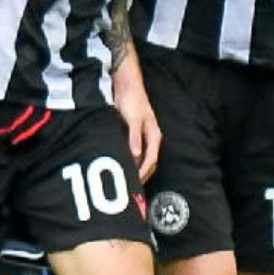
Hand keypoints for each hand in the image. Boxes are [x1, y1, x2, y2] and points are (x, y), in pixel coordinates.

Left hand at [112, 59, 161, 181]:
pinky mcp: (132, 135)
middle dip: (141, 175)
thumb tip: (136, 155)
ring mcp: (141, 137)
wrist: (125, 85)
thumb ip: (134, 137)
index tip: (135, 183)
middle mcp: (149, 139)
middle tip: (130, 189)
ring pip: (140, 159)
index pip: (151, 160)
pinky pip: (132, 152)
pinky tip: (119, 165)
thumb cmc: (133, 100)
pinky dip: (128, 160)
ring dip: (134, 169)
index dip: (143, 173)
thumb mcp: (133, 118)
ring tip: (124, 181)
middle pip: (147, 163)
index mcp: (154, 136)